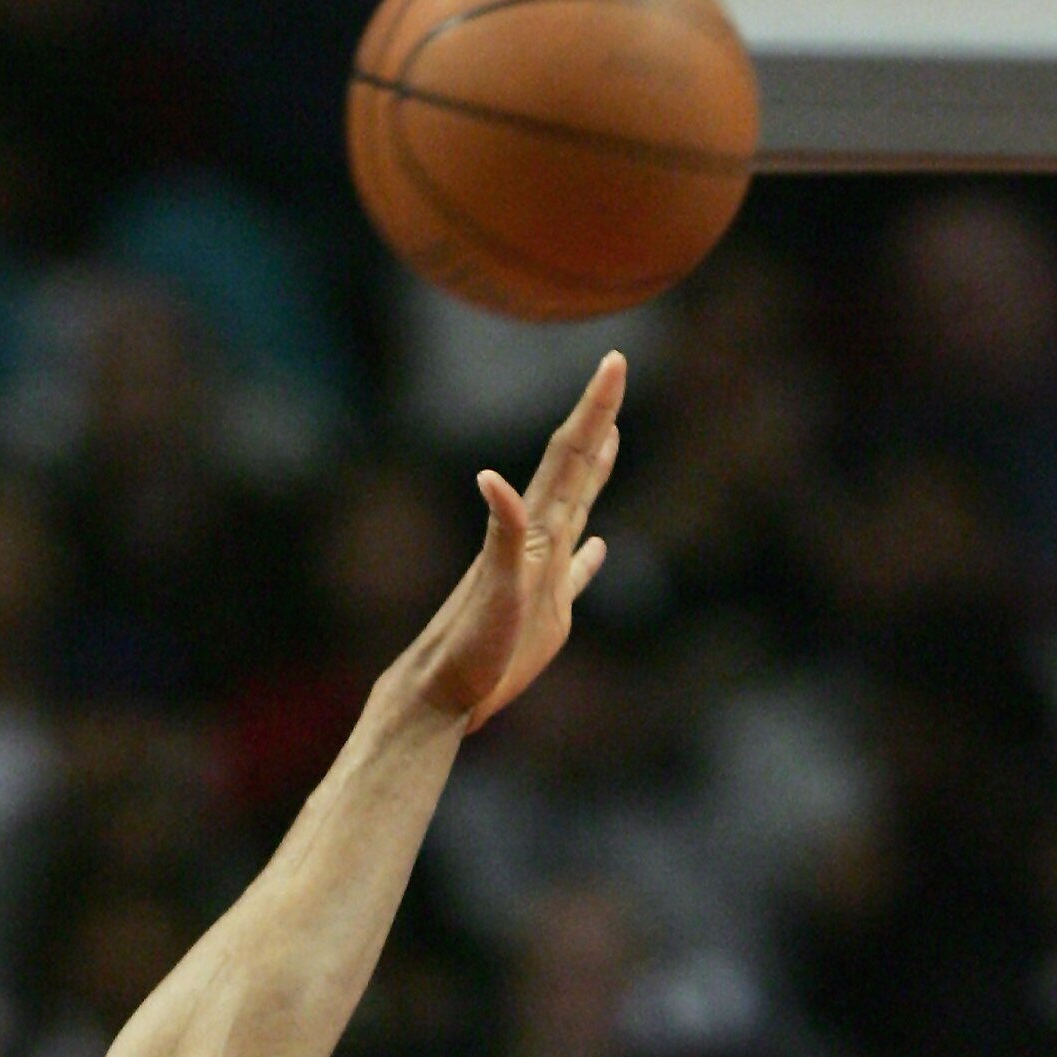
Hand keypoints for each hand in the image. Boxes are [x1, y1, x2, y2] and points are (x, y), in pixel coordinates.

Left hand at [393, 351, 624, 732]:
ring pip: (575, 509)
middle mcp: (538, 544)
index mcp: (534, 532)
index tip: (615, 362)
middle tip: (614, 372)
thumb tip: (491, 477)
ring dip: (593, 473)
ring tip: (608, 438)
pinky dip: (590, 557)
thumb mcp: (492, 590)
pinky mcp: (545, 612)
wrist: (441, 694)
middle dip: (597, 420)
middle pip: (574, 469)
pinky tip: (598, 547)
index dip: (595, 410)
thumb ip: (501, 535)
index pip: (569, 458)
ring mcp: (542, 576)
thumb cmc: (468, 647)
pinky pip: (576, 573)